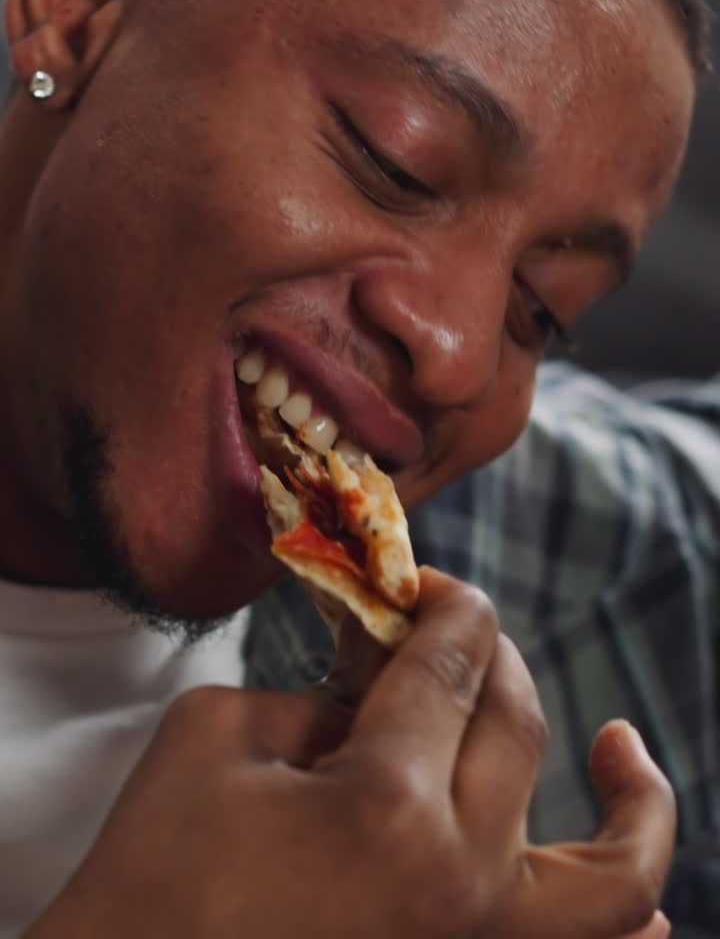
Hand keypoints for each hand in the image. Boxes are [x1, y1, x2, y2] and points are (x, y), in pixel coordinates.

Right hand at [24, 569, 675, 938]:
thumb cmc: (150, 872)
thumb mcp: (218, 734)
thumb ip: (323, 689)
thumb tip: (386, 671)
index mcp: (389, 804)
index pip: (455, 660)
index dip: (445, 600)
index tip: (422, 581)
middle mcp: (461, 881)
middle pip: (517, 724)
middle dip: (486, 650)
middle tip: (444, 625)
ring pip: (609, 873)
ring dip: (634, 800)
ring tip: (622, 746)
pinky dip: (629, 921)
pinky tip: (651, 906)